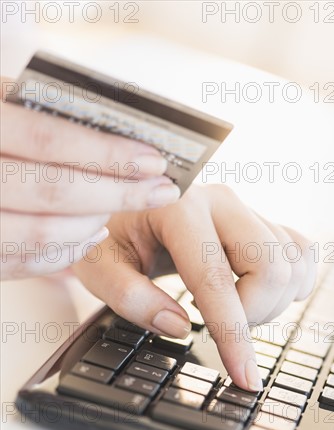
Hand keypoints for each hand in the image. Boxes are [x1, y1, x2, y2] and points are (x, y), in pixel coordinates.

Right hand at [0, 77, 179, 278]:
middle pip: (52, 191)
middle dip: (117, 194)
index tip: (155, 161)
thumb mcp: (0, 105)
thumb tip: (120, 138)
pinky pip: (23, 263)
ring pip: (41, 234)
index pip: (47, 139)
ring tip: (119, 211)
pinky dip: (65, 251)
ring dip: (92, 225)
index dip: (106, 152)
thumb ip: (43, 117)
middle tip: (160, 191)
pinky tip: (89, 235)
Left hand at [73, 184, 316, 390]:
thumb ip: (129, 297)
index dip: (232, 333)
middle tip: (217, 324)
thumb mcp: (96, 264)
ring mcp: (245, 208)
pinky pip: (301, 253)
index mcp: (177, 208)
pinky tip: (254, 292)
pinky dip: (290, 284)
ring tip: (229, 306)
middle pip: (272, 267)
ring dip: (269, 302)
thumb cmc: (110, 231)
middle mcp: (220, 202)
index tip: (244, 376)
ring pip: (291, 264)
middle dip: (253, 313)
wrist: (129, 203)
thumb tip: (177, 327)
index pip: (214, 278)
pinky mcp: (261, 220)